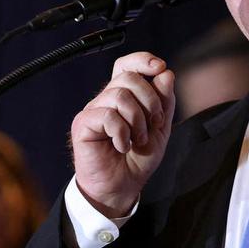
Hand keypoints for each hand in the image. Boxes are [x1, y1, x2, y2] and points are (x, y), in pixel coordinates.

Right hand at [71, 52, 175, 218]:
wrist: (121, 188)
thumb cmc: (137, 160)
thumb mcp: (159, 129)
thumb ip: (164, 102)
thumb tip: (165, 73)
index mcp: (123, 96)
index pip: (127, 65)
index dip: (143, 60)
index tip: (160, 67)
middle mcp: (106, 99)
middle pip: (128, 77)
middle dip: (150, 100)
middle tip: (154, 124)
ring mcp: (93, 111)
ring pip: (119, 96)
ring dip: (137, 120)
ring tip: (137, 140)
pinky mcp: (83, 125)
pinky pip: (107, 116)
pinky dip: (122, 133)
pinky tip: (122, 146)